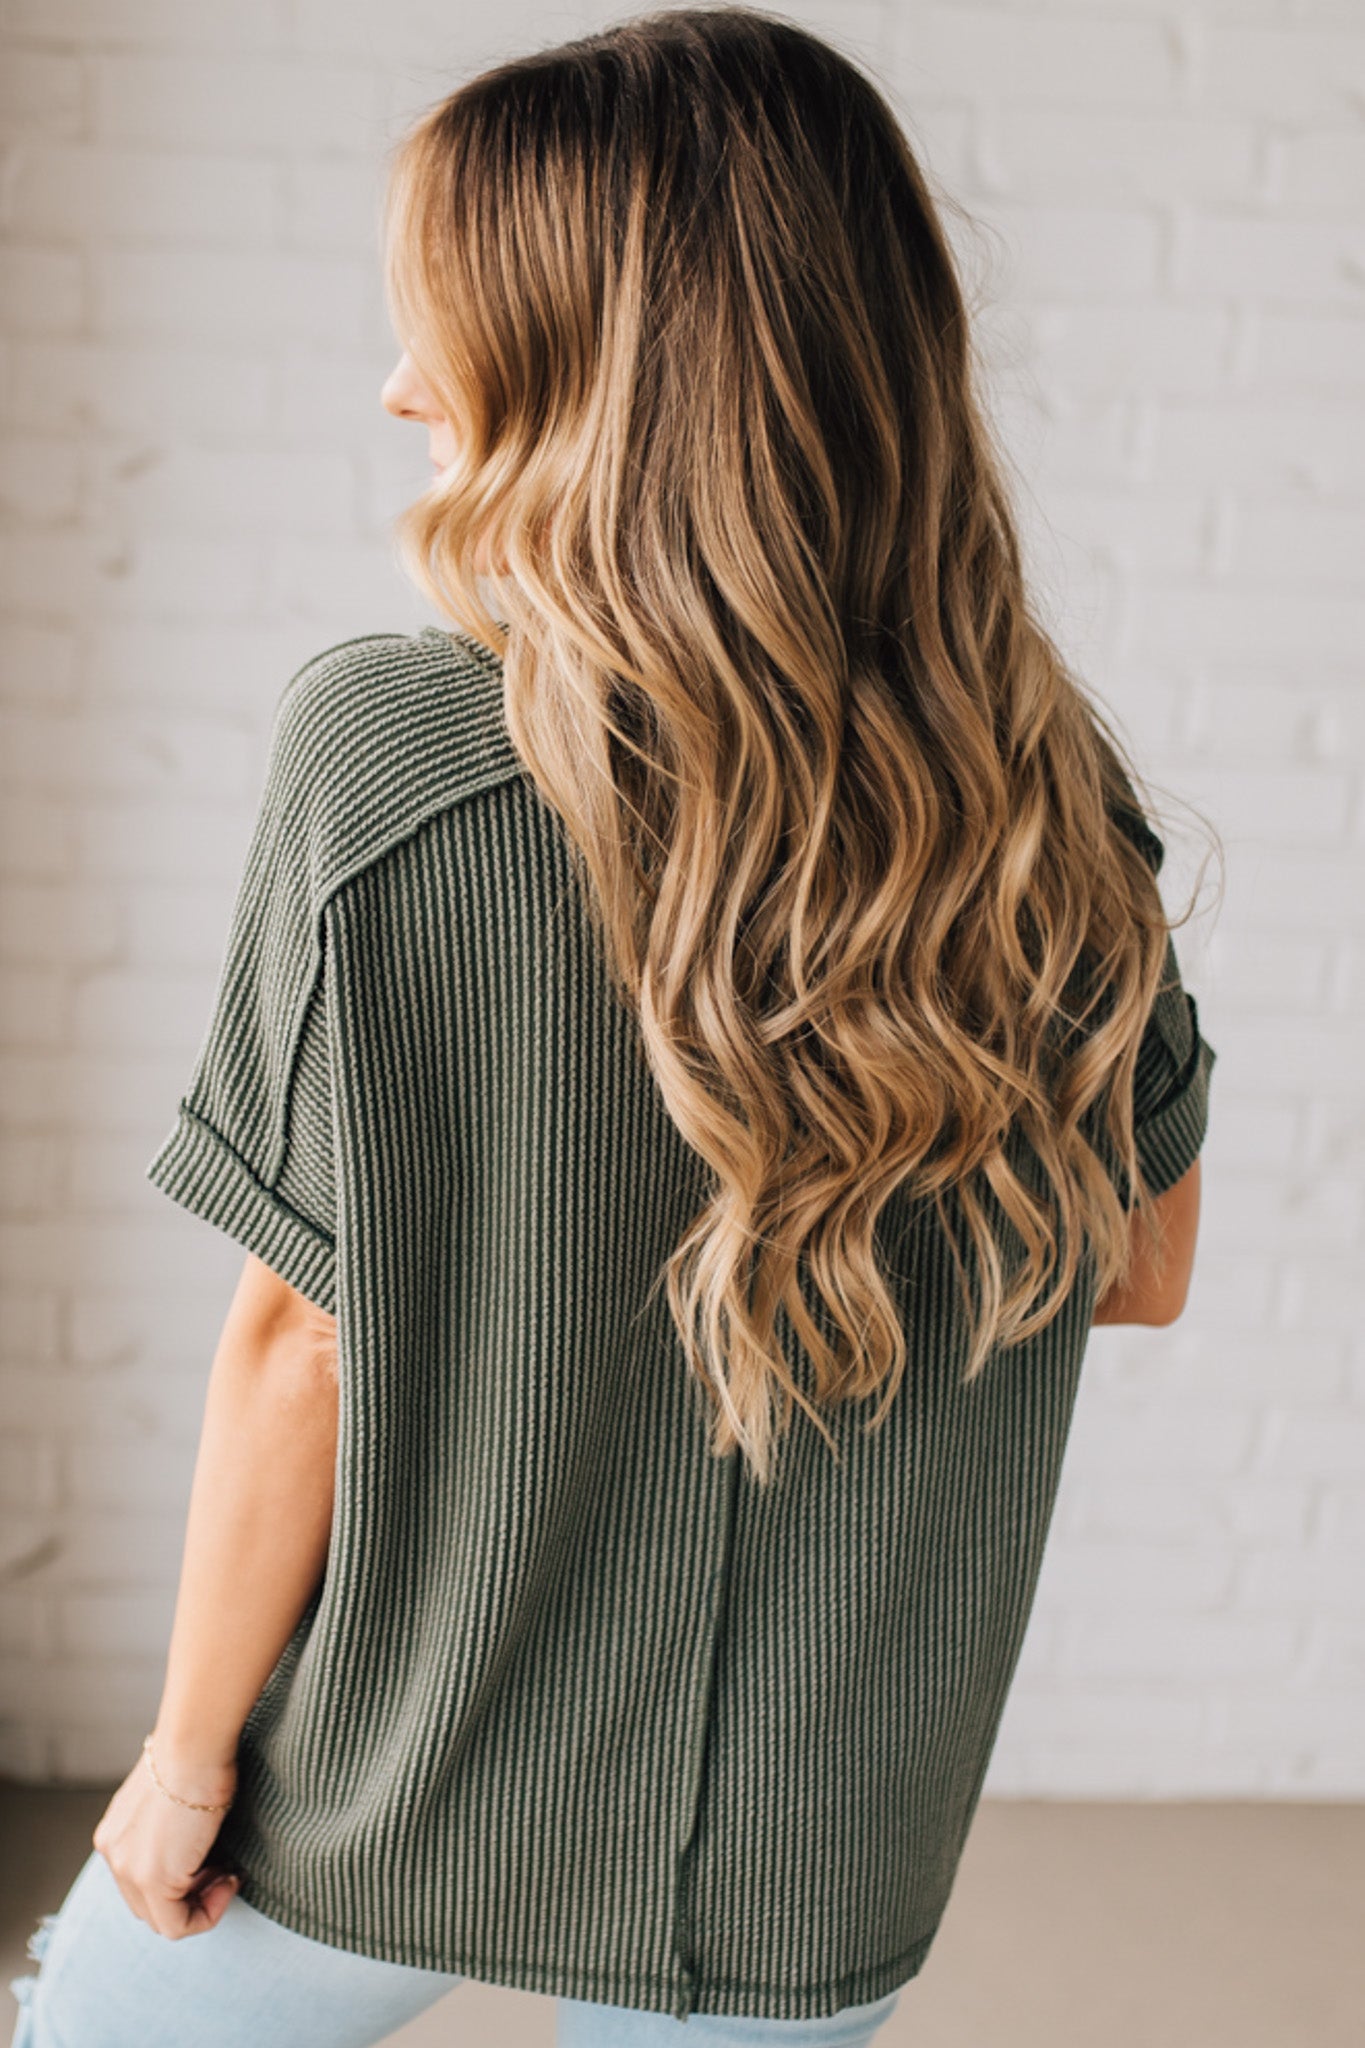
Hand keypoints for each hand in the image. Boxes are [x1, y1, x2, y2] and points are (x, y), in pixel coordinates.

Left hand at [92, 1738, 240, 1939]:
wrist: (195, 1745)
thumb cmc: (197, 1755)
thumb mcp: (172, 1795)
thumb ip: (169, 1825)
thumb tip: (195, 1841)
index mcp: (115, 1834)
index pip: (141, 1880)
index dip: (182, 1879)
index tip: (214, 1858)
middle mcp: (114, 1854)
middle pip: (149, 1904)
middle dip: (190, 1894)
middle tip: (223, 1868)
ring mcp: (128, 1870)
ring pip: (162, 1919)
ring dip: (201, 1904)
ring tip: (228, 1873)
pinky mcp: (152, 1880)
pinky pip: (177, 1926)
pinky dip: (207, 1914)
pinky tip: (229, 1880)